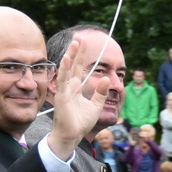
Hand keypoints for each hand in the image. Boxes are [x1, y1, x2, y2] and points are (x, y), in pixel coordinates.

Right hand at [47, 40, 108, 158]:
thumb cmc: (81, 123)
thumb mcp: (96, 106)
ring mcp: (65, 90)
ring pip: (68, 69)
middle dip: (76, 50)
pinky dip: (65, 69)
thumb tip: (108, 79)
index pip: (79, 68)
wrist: (72, 136)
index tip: (84, 41)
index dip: (81, 55)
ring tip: (75, 42)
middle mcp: (69, 87)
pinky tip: (68, 58)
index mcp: (76, 88)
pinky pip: (63, 80)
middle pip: (74, 65)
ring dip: (71, 55)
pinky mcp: (62, 96)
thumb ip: (101, 92)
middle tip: (79, 36)